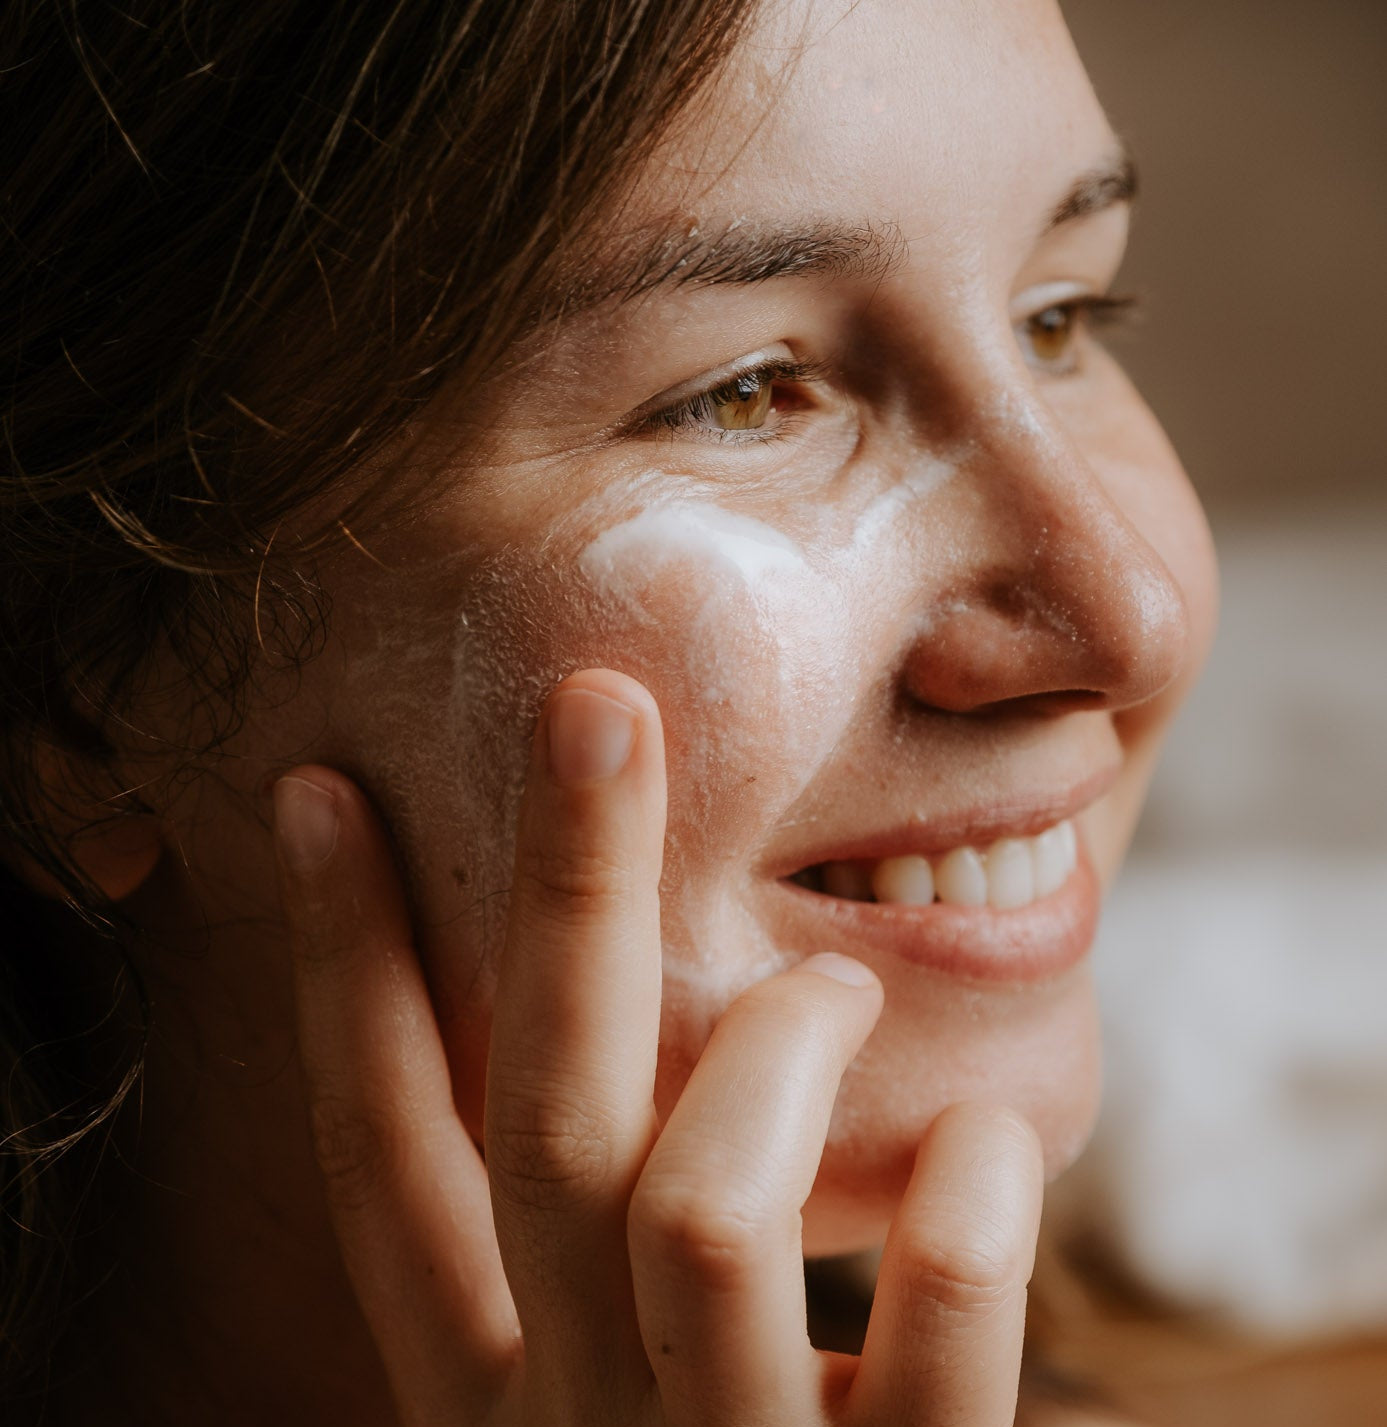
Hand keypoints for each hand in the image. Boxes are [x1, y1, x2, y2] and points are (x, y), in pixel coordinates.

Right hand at [273, 668, 1043, 1425]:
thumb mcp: (610, 1390)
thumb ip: (607, 1247)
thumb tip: (660, 1018)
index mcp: (486, 1389)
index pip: (375, 1148)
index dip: (340, 968)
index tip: (319, 798)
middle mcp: (567, 1426)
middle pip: (536, 1115)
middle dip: (562, 887)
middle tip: (598, 708)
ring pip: (698, 1201)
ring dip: (777, 1044)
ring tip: (832, 986)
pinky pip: (939, 1316)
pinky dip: (976, 1194)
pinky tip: (990, 1143)